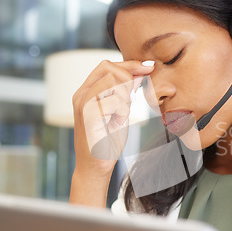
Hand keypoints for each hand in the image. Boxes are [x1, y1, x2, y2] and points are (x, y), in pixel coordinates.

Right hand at [72, 60, 154, 180]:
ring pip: (113, 82)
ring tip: (120, 114)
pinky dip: (122, 110)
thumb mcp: (121, 112)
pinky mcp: (88, 115)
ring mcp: (82, 103)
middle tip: (131, 101)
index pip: (107, 66)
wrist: (96, 166)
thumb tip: (140, 73)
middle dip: (128, 79)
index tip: (150, 67)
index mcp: (86, 91)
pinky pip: (114, 101)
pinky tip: (117, 122)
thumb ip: (127, 93)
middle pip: (109, 68)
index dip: (130, 64)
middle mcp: (81, 94)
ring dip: (125, 98)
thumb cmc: (107, 140)